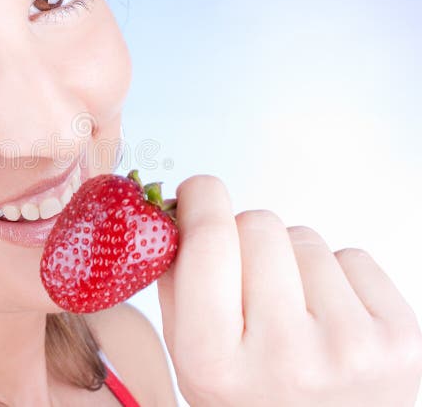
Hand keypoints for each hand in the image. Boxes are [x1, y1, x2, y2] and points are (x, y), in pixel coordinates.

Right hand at [156, 175, 421, 406]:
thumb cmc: (257, 404)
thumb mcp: (193, 363)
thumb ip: (177, 288)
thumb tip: (181, 211)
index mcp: (215, 361)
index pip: (210, 238)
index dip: (201, 199)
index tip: (199, 192)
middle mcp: (284, 355)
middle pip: (259, 224)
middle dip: (247, 239)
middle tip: (251, 283)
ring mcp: (349, 347)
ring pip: (306, 238)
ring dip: (295, 263)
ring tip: (296, 315)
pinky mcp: (401, 339)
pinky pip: (354, 258)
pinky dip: (338, 280)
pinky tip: (332, 321)